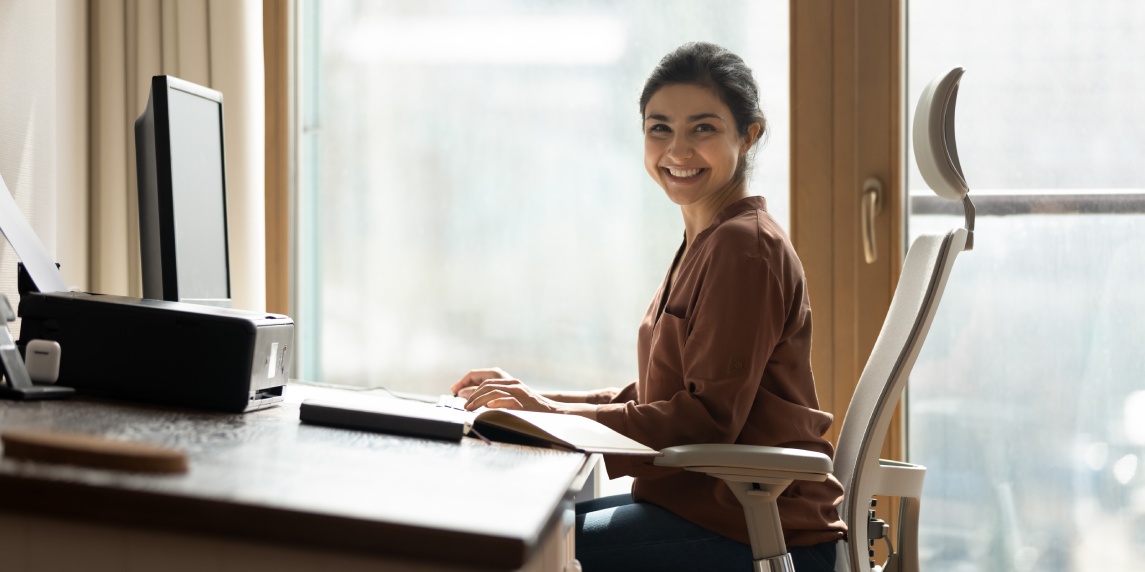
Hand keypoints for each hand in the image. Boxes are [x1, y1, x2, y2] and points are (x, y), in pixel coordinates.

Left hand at [451, 368, 598, 418]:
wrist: (553, 413)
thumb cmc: (532, 410)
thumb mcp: (513, 402)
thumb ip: (497, 399)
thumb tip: (477, 403)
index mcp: (509, 383)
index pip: (485, 380)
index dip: (470, 386)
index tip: (458, 394)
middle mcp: (513, 384)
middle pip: (487, 385)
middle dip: (472, 395)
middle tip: (463, 406)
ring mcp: (519, 393)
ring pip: (493, 391)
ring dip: (479, 400)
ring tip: (469, 408)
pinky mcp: (523, 403)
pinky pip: (507, 401)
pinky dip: (496, 403)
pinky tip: (488, 407)